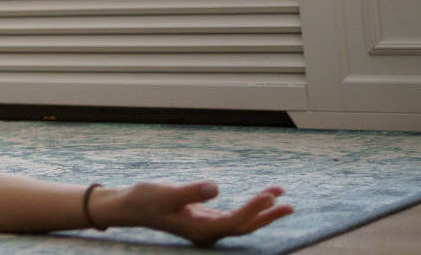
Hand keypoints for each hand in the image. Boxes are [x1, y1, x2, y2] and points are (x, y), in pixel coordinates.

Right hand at [109, 181, 292, 246]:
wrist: (132, 206)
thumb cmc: (146, 200)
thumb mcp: (166, 193)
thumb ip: (191, 191)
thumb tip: (216, 188)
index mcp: (201, 230)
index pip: (235, 222)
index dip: (252, 210)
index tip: (268, 196)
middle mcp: (208, 232)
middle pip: (245, 227)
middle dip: (266, 216)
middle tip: (289, 204)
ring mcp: (209, 227)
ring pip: (242, 221)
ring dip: (262, 210)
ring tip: (280, 195)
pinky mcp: (207, 219)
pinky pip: (235, 214)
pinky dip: (249, 205)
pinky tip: (261, 197)